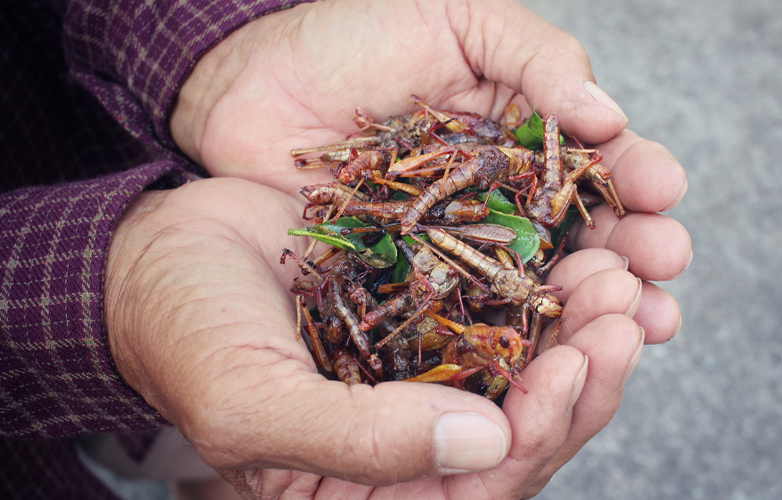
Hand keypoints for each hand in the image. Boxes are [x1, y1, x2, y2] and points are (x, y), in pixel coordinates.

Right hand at [104, 178, 653, 498]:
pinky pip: (502, 308)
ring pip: (526, 367)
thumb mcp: (253, 402)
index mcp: (369, 489)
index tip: (580, 362)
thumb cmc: (184, 336)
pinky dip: (541, 282)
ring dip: (577, 325)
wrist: (157, 252)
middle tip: (621, 308)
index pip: (480, 487)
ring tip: (613, 273)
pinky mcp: (429, 309)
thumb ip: (363, 439)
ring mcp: (425, 372)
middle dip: (582, 373)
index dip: (542, 431)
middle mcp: (411, 441)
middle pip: (523, 431)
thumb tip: (487, 444)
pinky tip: (573, 246)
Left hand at [169, 0, 689, 343]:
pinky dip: (513, 333)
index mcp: (525, 134)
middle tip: (664, 266)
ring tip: (639, 321)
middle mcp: (505, 197)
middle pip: (583, 232)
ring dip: (592, 304)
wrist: (248, 84)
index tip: (664, 193)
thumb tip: (607, 114)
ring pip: (541, 281)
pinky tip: (551, 350)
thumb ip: (535, 56)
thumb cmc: (350, 36)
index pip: (599, 161)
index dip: (638, 178)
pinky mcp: (417, 284)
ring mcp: (462, 246)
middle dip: (632, 250)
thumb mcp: (455, 15)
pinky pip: (471, 311)